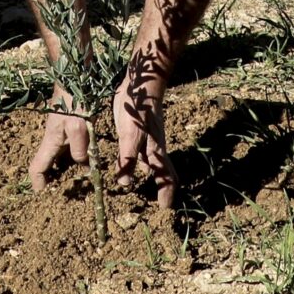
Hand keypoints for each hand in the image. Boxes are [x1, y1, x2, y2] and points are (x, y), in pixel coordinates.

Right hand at [28, 91, 90, 187]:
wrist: (75, 75)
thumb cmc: (75, 100)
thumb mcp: (79, 127)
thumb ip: (79, 148)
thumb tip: (81, 164)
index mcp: (51, 141)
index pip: (37, 167)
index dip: (37, 183)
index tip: (44, 195)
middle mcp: (53, 138)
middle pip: (48, 164)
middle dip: (55, 179)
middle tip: (70, 193)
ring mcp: (60, 131)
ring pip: (60, 155)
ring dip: (67, 168)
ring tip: (82, 180)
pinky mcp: (69, 124)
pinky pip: (69, 146)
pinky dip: (76, 156)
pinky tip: (89, 158)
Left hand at [112, 74, 173, 212]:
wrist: (141, 83)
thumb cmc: (137, 109)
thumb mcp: (129, 136)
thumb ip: (127, 159)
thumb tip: (125, 185)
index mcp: (156, 152)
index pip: (167, 179)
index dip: (167, 195)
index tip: (165, 210)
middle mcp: (154, 149)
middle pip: (162, 173)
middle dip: (161, 189)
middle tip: (155, 204)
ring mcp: (148, 140)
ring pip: (150, 164)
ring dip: (148, 178)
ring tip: (138, 191)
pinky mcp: (139, 132)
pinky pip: (140, 154)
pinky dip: (135, 165)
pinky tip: (126, 166)